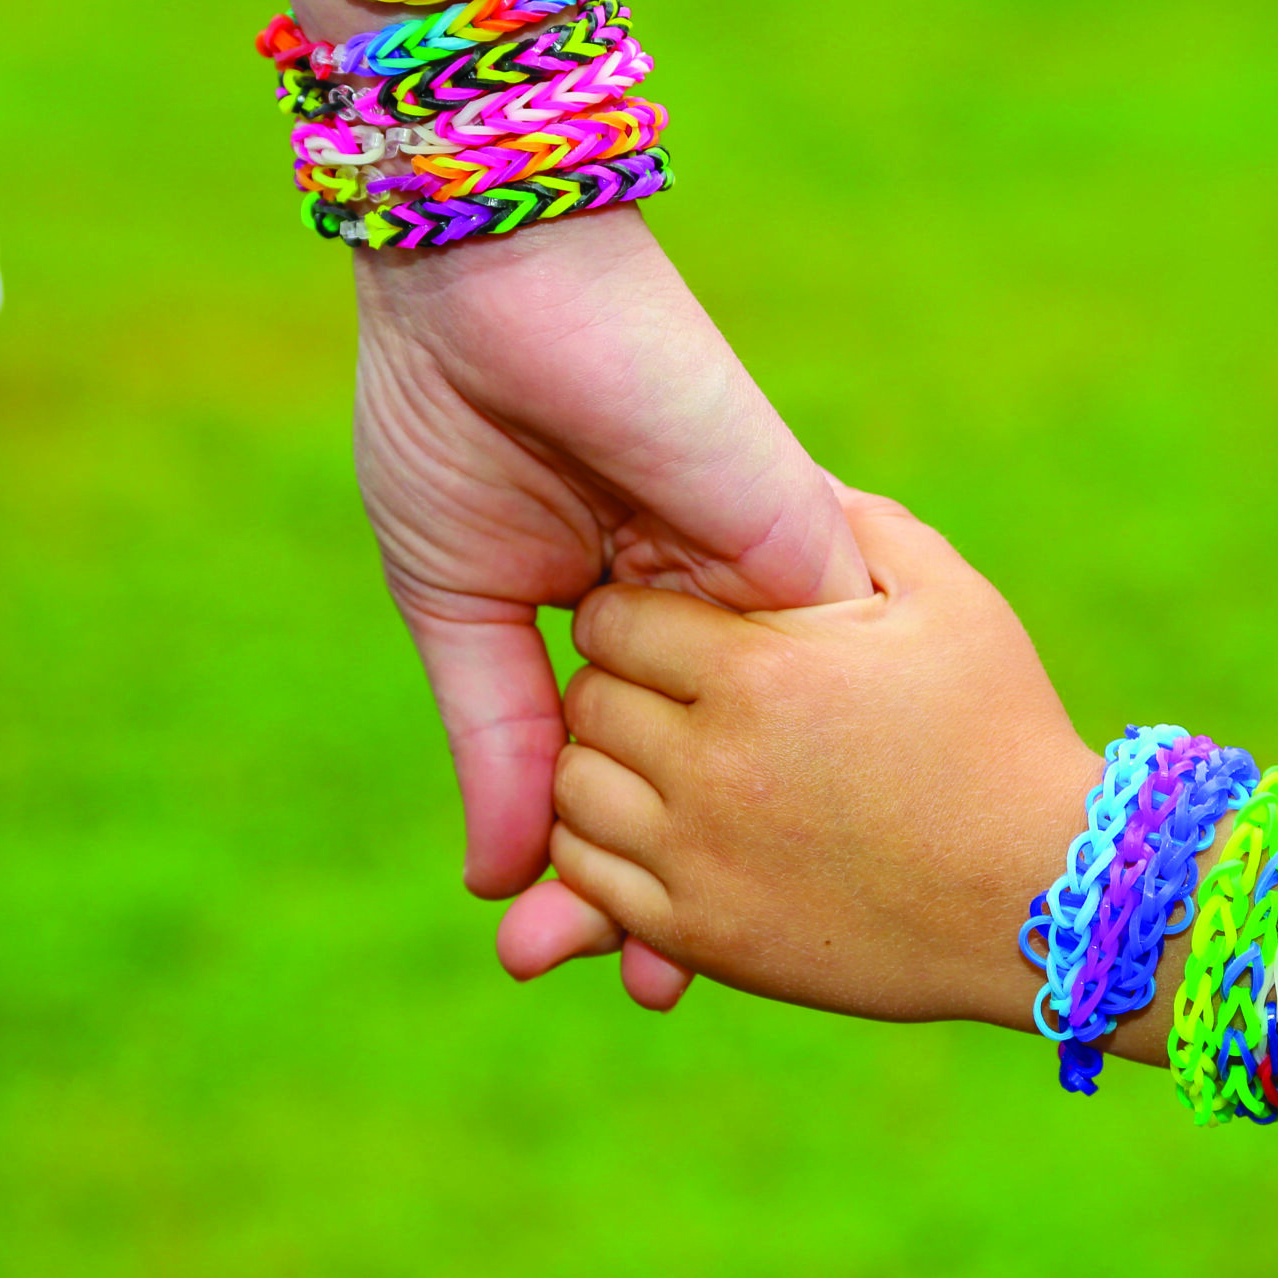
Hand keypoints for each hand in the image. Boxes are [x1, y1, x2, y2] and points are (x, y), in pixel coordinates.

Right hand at [353, 207, 870, 1006]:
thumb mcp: (461, 608)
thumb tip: (496, 879)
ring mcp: (755, 591)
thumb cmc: (455, 423)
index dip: (598, 861)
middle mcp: (700, 615)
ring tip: (696, 970)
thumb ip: (498, 740)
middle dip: (670, 886)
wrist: (494, 285)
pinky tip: (785, 876)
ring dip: (737, 858)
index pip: (622, 764)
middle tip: (648, 991)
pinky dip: (800, 778)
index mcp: (618, 614)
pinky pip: (821, 683)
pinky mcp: (801, 553)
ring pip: (769, 753)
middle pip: (704, 776)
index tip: (573, 957)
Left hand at [544, 489, 1100, 1024]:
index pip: (613, 616)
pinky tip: (658, 825)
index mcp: (762, 671)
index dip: (632, 609)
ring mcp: (701, 857)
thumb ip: (854, 522)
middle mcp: (714, 764)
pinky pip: (590, 878)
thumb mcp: (950, 598)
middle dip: (614, 682)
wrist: (1042, 897)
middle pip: (585, 699)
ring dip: (600, 763)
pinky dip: (601, 846)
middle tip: (664, 690)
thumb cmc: (1003, 734)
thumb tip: (780, 470)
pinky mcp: (703, 935)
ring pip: (574, 788)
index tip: (668, 625)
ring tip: (659, 755)